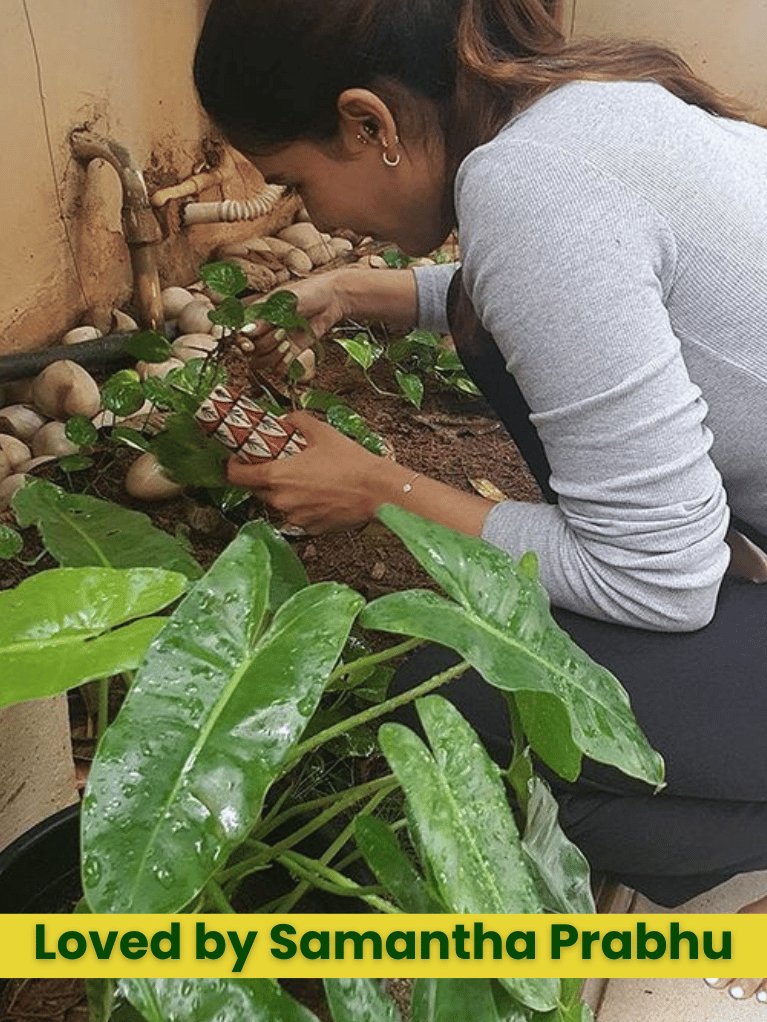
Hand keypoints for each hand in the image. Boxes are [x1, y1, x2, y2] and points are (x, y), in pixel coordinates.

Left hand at [227, 411, 392, 533]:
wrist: (378, 492)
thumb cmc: (351, 463)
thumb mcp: (323, 433)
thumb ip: (298, 422)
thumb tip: (288, 419)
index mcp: (277, 476)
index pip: (237, 476)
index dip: (233, 467)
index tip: (239, 459)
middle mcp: (281, 501)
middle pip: (257, 491)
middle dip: (263, 478)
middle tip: (277, 464)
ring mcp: (296, 518)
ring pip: (279, 505)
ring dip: (284, 493)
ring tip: (304, 479)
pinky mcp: (311, 529)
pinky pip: (298, 517)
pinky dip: (302, 506)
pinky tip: (319, 494)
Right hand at [240, 271, 351, 374]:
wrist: (331, 300)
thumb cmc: (307, 292)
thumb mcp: (284, 302)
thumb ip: (264, 318)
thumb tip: (245, 331)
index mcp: (256, 315)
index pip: (237, 334)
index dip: (240, 342)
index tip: (248, 344)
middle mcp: (262, 331)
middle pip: (250, 351)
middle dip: (265, 345)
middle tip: (281, 332)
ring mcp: (274, 344)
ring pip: (261, 362)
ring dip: (273, 356)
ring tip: (287, 342)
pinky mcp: (288, 354)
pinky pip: (277, 369)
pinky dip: (283, 364)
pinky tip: (292, 353)